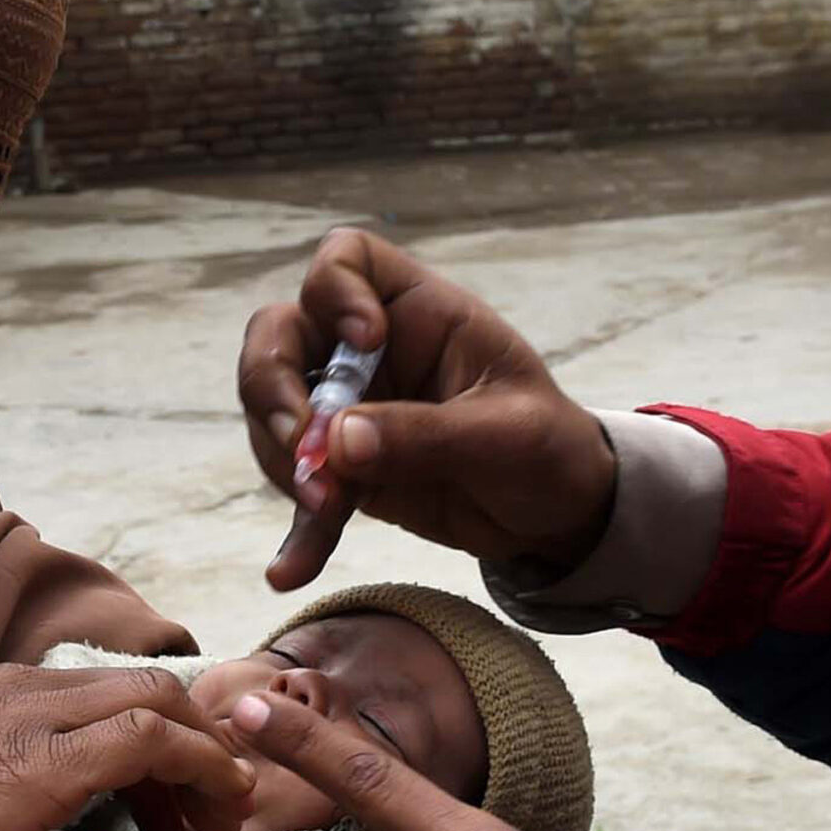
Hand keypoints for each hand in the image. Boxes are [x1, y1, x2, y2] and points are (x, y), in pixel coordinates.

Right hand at [237, 228, 616, 590]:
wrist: (556, 514)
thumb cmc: (549, 449)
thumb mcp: (507, 438)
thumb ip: (427, 434)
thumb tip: (337, 442)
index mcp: (418, 310)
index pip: (346, 260)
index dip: (335, 291)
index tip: (364, 342)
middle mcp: (370, 352)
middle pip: (281, 334)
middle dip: (274, 386)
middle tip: (302, 444)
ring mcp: (350, 408)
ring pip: (275, 411)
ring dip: (285, 459)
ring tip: (324, 508)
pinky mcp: (346, 468)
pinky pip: (302, 486)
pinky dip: (298, 527)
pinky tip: (291, 570)